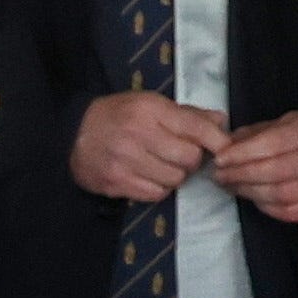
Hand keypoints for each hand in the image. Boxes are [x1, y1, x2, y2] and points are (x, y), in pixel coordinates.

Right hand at [71, 90, 227, 204]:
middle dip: (191, 159)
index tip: (224, 148)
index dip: (216, 140)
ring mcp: (127, 161)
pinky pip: (156, 193)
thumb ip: (187, 114)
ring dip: (175, 175)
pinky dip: (158, 188)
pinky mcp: (118, 182)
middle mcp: (139, 134)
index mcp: (150, 109)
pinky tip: (149, 177)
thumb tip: (221, 121)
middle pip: (190, 158)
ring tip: (162, 165)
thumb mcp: (150, 104)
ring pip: (175, 179)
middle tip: (181, 155)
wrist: (74, 134)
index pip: (196, 128)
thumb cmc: (118, 115)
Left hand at [220, 110, 297, 224]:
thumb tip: (223, 146)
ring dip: (250, 193)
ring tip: (232, 187)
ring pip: (280, 194)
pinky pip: (290, 212)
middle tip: (220, 177)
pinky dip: (267, 208)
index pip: (270, 144)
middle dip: (241, 176)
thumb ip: (253, 135)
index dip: (241, 154)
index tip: (219, 159)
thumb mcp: (281, 125)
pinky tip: (254, 200)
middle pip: (273, 171)